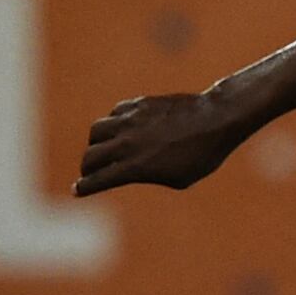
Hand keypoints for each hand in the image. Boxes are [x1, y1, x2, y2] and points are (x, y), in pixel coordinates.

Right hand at [74, 91, 249, 195]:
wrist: (217, 119)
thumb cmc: (204, 155)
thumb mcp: (178, 178)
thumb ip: (149, 175)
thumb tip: (130, 171)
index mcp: (135, 167)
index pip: (97, 180)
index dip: (84, 188)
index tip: (78, 190)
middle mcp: (127, 144)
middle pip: (90, 157)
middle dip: (87, 168)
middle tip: (91, 172)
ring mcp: (131, 121)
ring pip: (96, 131)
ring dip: (96, 143)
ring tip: (105, 149)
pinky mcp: (138, 104)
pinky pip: (114, 114)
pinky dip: (114, 123)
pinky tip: (123, 129)